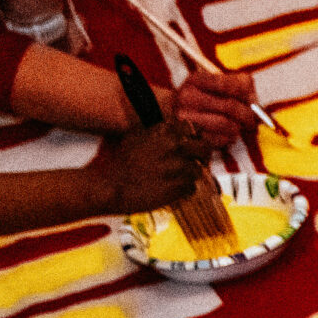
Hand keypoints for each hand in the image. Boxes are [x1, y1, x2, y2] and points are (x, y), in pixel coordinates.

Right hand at [87, 118, 209, 215]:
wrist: (111, 186)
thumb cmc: (121, 162)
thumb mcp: (137, 135)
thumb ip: (159, 131)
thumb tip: (177, 128)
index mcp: (164, 131)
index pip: (193, 128)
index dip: (194, 137)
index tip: (192, 144)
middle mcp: (173, 145)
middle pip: (205, 147)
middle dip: (202, 155)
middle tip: (196, 162)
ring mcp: (178, 167)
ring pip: (200, 169)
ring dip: (191, 175)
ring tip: (176, 178)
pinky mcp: (178, 187)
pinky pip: (192, 188)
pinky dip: (185, 190)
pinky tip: (171, 189)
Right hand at [174, 70, 260, 146]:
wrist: (171, 119)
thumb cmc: (201, 101)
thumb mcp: (213, 86)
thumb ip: (238, 87)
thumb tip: (257, 104)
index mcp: (195, 80)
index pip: (232, 85)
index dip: (249, 95)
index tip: (254, 102)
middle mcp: (187, 97)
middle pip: (232, 107)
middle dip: (248, 116)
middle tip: (252, 121)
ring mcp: (186, 119)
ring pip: (228, 125)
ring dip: (238, 129)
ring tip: (236, 128)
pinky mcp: (190, 138)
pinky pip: (220, 141)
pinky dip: (228, 139)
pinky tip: (224, 136)